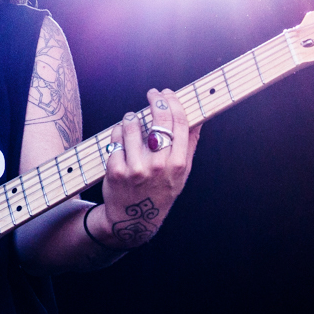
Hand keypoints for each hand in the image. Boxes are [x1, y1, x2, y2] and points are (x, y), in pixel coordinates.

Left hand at [92, 88, 200, 248]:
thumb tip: (197, 117)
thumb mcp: (181, 173)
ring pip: (132, 125)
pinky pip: (116, 137)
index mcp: (178, 164)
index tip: (168, 93)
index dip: (173, 102)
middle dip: (156, 100)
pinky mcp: (115, 170)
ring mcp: (135, 168)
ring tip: (132, 118)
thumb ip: (188, 145)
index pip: (179, 122)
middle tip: (152, 93)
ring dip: (132, 117)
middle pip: (159, 120)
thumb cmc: (160, 190)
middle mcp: (158, 165)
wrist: (133, 219)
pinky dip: (118, 131)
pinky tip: (121, 134)